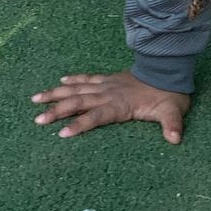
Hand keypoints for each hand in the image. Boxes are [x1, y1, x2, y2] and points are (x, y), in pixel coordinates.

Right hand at [32, 71, 189, 143]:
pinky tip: (61, 81)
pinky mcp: (109, 78)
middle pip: (79, 102)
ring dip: (57, 94)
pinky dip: (74, 79)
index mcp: (120, 105)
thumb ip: (172, 125)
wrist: (168, 71)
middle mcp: (109, 94)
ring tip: (36, 99)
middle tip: (37, 120)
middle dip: (57, 110)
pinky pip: (88, 78)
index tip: (61, 132)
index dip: (80, 124)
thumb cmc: (169, 95)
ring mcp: (107, 85)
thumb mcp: (173, 111)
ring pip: (77, 89)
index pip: (96, 116)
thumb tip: (175, 139)